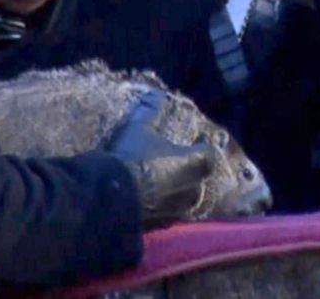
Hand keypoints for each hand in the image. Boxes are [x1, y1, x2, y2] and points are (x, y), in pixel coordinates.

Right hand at [104, 89, 215, 229]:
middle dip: (190, 171)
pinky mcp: (162, 225)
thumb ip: (152, 111)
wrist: (110, 197)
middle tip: (176, 163)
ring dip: (177, 191)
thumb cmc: (132, 157)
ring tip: (162, 182)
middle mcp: (193, 189)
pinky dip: (162, 207)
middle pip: (199, 179)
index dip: (202, 146)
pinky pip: (168, 214)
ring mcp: (178, 210)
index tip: (195, 140)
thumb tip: (157, 93)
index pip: (209, 153)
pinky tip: (148, 201)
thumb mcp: (139, 129)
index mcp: (195, 164)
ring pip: (185, 200)